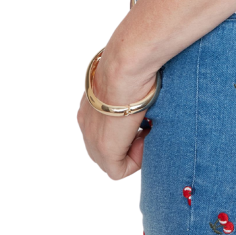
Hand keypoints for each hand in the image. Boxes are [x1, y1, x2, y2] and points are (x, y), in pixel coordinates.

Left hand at [77, 52, 157, 179]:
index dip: (127, 129)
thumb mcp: (127, 78)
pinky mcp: (105, 149)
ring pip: (112, 161)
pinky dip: (136, 160)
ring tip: (148, 128)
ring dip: (133, 150)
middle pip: (107, 149)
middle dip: (129, 143)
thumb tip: (147, 92)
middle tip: (148, 125)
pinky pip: (119, 171)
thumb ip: (128, 91)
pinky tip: (146, 135)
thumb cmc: (132, 63)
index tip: (143, 116)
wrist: (126, 65)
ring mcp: (93, 138)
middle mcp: (87, 124)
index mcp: (90, 106)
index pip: (105, 129)